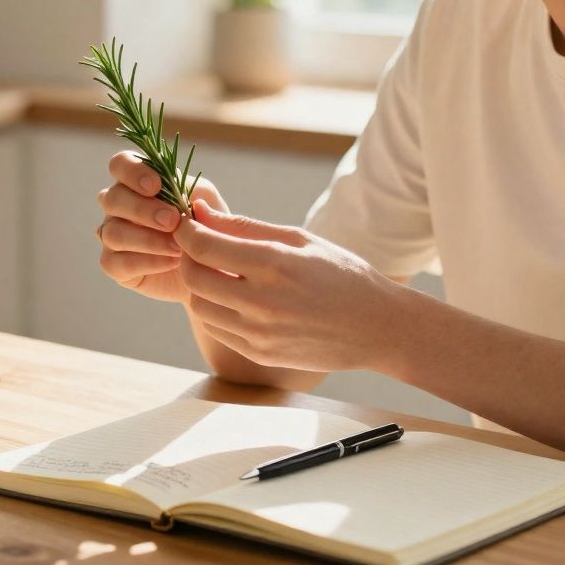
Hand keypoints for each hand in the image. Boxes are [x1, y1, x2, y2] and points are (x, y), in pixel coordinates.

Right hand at [96, 151, 228, 302]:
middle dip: (142, 209)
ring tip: (178, 247)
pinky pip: (115, 262)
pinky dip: (146, 262)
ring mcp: (112, 235)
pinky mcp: (113, 265)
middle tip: (172, 220)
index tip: (156, 186)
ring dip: (147, 239)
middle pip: (112, 198)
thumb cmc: (201, 225)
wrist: (206, 266)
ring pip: (113, 232)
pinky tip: (171, 262)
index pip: (120, 164)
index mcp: (135, 182)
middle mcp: (118, 206)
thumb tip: (182, 196)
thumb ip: (193, 189)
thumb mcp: (206, 200)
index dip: (132, 172)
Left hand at [172, 200, 413, 372]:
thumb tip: (200, 210)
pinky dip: (214, 309)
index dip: (186, 231)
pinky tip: (232, 296)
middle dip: (187, 257)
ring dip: (198, 286)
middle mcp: (262, 302)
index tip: (187, 223)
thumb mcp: (299, 239)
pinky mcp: (260, 353)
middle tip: (198, 246)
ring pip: (200, 307)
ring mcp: (260, 333)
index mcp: (274, 264)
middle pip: (193, 278)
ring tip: (217, 271)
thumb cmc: (341, 273)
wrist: (378, 328)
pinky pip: (217, 329)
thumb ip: (244, 227)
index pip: (203, 246)